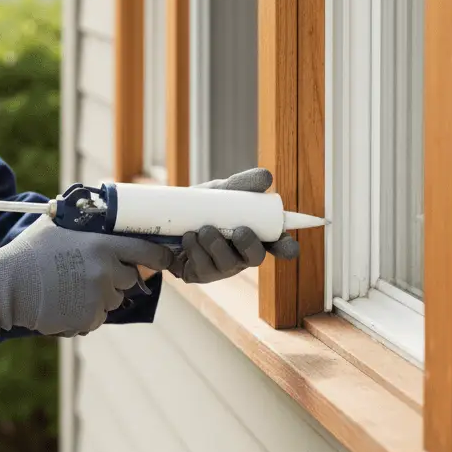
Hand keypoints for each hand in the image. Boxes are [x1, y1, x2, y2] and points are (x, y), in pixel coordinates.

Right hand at [0, 215, 173, 337]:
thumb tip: (94, 206)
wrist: (8, 286)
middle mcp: (106, 271)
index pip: (147, 252)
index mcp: (102, 245)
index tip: (164, 259)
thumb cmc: (30, 252)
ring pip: (114, 299)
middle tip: (87, 272)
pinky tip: (64, 302)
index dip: (159, 256)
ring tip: (70, 287)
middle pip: (129, 278)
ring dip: (100, 295)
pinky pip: (98, 316)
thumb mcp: (56, 224)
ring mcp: (99, 297)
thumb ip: (81, 219)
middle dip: (115, 276)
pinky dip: (86, 312)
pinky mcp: (90, 318)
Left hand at [169, 167, 300, 284]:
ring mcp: (219, 267)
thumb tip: (267, 177)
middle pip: (255, 258)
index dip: (286, 248)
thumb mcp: (219, 192)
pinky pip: (201, 268)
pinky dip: (194, 250)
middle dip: (248, 245)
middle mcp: (240, 255)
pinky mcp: (197, 274)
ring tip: (201, 229)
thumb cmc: (200, 205)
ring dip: (215, 245)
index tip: (290, 247)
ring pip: (226, 264)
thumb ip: (242, 184)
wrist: (162, 216)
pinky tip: (187, 238)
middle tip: (239, 231)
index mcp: (253, 234)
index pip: (278, 246)